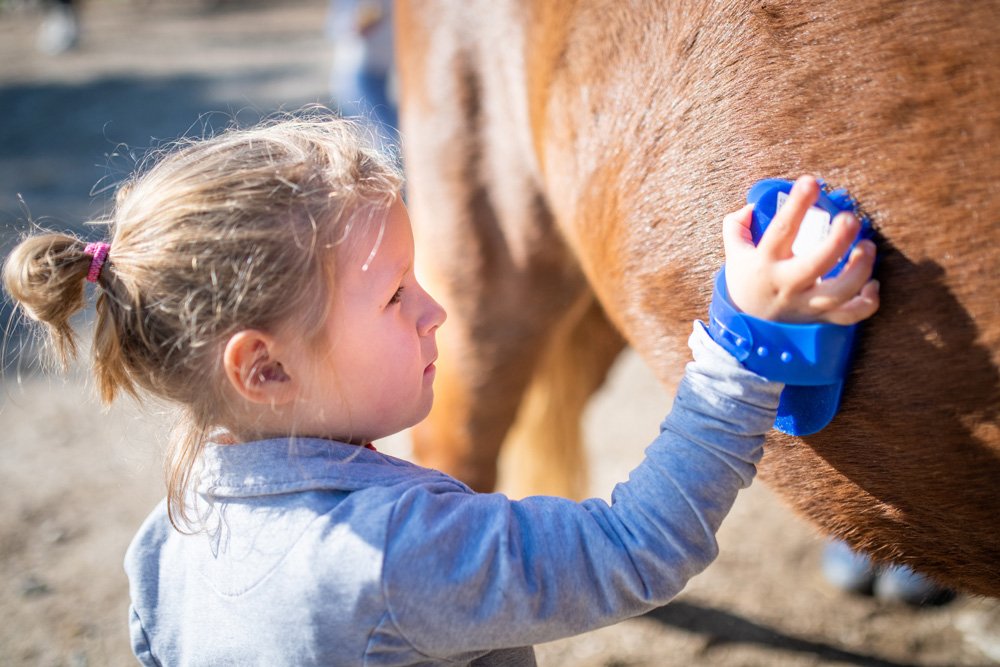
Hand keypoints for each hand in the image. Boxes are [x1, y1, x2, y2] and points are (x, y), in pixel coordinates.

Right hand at [722, 175, 879, 324]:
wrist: (745, 327)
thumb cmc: (746, 282)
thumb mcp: (734, 253)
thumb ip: (736, 226)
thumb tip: (751, 207)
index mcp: (765, 263)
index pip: (782, 229)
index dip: (797, 204)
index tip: (811, 182)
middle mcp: (787, 284)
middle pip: (817, 263)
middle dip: (839, 239)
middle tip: (851, 218)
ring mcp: (805, 304)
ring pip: (840, 292)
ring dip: (860, 268)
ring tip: (866, 247)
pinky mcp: (820, 319)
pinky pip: (850, 315)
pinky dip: (868, 301)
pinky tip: (872, 283)